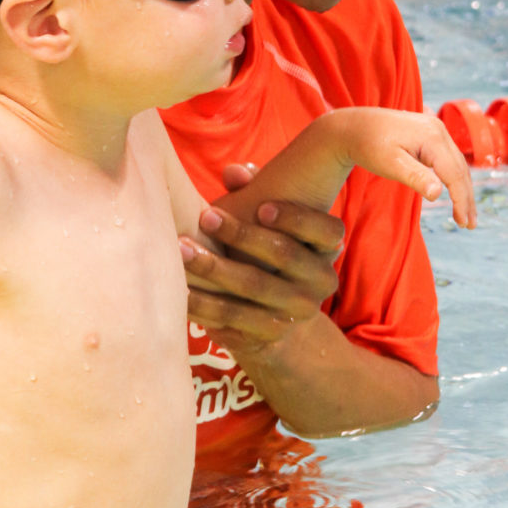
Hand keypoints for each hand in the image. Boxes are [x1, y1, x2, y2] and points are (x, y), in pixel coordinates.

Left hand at [179, 164, 343, 349]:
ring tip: (181, 249)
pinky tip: (179, 286)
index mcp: (326, 248)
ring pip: (254, 287)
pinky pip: (233, 318)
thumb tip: (235, 172)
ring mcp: (297, 312)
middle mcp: (321, 281)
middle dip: (242, 234)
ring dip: (214, 267)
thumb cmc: (264, 248)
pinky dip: (203, 303)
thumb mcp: (266, 219)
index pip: (328, 230)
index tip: (261, 207)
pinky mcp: (270, 335)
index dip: (297, 218)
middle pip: (285, 255)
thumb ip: (256, 188)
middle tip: (205, 217)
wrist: (272, 315)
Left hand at [337, 108, 476, 228]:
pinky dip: (453, 178)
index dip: (461, 200)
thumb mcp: (390, 164)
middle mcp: (439, 130)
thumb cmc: (369, 146)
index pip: (455, 174)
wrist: (355, 126)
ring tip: (464, 215)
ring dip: (462, 189)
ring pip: (457, 164)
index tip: (463, 223)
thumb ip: (415, 177)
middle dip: (466, 198)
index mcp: (432, 138)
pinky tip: (453, 192)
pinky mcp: (430, 134)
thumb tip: (438, 194)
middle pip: (460, 169)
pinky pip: (448, 159)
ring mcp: (436, 130)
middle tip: (469, 225)